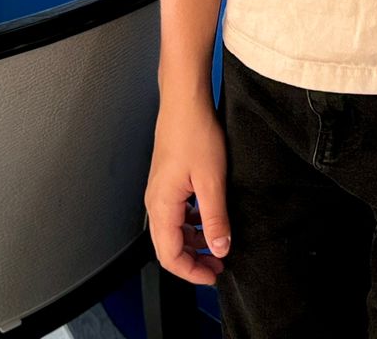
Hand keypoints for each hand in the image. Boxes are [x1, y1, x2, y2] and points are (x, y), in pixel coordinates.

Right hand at [145, 95, 231, 284]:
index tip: (212, 276)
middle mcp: (156, 201)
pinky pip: (177, 212)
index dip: (191, 272)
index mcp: (162, 206)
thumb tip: (219, 248)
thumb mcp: (211, 179)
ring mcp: (161, 190)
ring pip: (174, 230)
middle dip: (193, 260)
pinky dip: (192, 222)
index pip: (170, 256)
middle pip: (169, 246)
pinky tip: (209, 216)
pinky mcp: (168, 180)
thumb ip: (215, 218)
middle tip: (218, 264)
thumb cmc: (193, 131)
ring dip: (194, 241)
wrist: (185, 100)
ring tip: (217, 243)